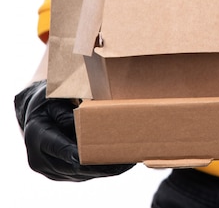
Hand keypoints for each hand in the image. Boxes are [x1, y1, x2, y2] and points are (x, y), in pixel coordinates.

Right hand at [14, 80, 134, 180]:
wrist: (36, 117)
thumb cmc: (48, 103)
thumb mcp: (54, 99)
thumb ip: (66, 111)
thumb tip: (84, 122)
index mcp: (37, 136)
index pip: (59, 147)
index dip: (75, 153)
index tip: (87, 156)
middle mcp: (40, 158)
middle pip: (73, 166)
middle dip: (98, 165)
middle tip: (121, 161)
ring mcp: (50, 169)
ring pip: (80, 175)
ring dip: (103, 171)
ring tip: (126, 164)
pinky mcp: (61, 174)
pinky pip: (82, 176)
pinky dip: (100, 171)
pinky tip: (119, 166)